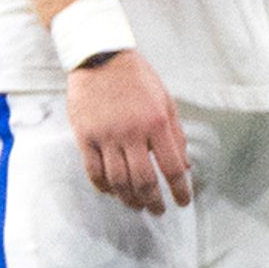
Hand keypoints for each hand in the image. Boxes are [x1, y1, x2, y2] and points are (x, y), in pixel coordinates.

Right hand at [66, 48, 192, 212]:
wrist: (99, 57)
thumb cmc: (136, 78)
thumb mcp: (166, 101)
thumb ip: (176, 134)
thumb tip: (183, 166)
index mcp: (157, 123)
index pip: (172, 167)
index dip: (179, 190)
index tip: (182, 202)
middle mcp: (132, 132)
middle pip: (143, 180)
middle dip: (153, 201)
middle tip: (157, 210)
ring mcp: (106, 135)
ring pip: (118, 180)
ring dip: (129, 198)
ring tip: (136, 205)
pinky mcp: (85, 136)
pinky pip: (93, 170)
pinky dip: (103, 186)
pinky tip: (111, 191)